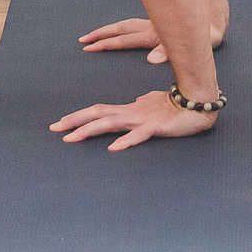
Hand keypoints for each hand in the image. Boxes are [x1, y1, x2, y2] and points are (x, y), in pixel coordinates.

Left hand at [51, 89, 218, 150]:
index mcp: (128, 110)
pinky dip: (125, 141)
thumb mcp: (152, 105)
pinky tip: (113, 148)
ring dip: (90, 131)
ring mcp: (142, 120)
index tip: (60, 123)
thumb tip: (133, 103)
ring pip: (111, 124)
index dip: (78, 116)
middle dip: (74, 121)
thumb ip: (140, 105)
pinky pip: (138, 136)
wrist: (197, 103)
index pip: (98, 111)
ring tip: (72, 138)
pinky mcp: (156, 127)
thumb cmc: (175, 105)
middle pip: (97, 115)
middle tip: (54, 128)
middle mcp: (131, 113)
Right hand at [78, 17, 225, 63]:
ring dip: (109, 31)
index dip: (106, 44)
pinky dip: (121, 29)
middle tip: (83, 41)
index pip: (125, 39)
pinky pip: (134, 26)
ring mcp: (155, 25)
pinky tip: (117, 33)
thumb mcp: (192, 44)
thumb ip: (171, 52)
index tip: (89, 47)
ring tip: (93, 36)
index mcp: (157, 34)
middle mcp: (153, 28)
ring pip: (126, 26)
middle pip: (121, 30)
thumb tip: (151, 60)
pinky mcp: (159, 26)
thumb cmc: (209, 34)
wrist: (217, 19)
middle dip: (101, 35)